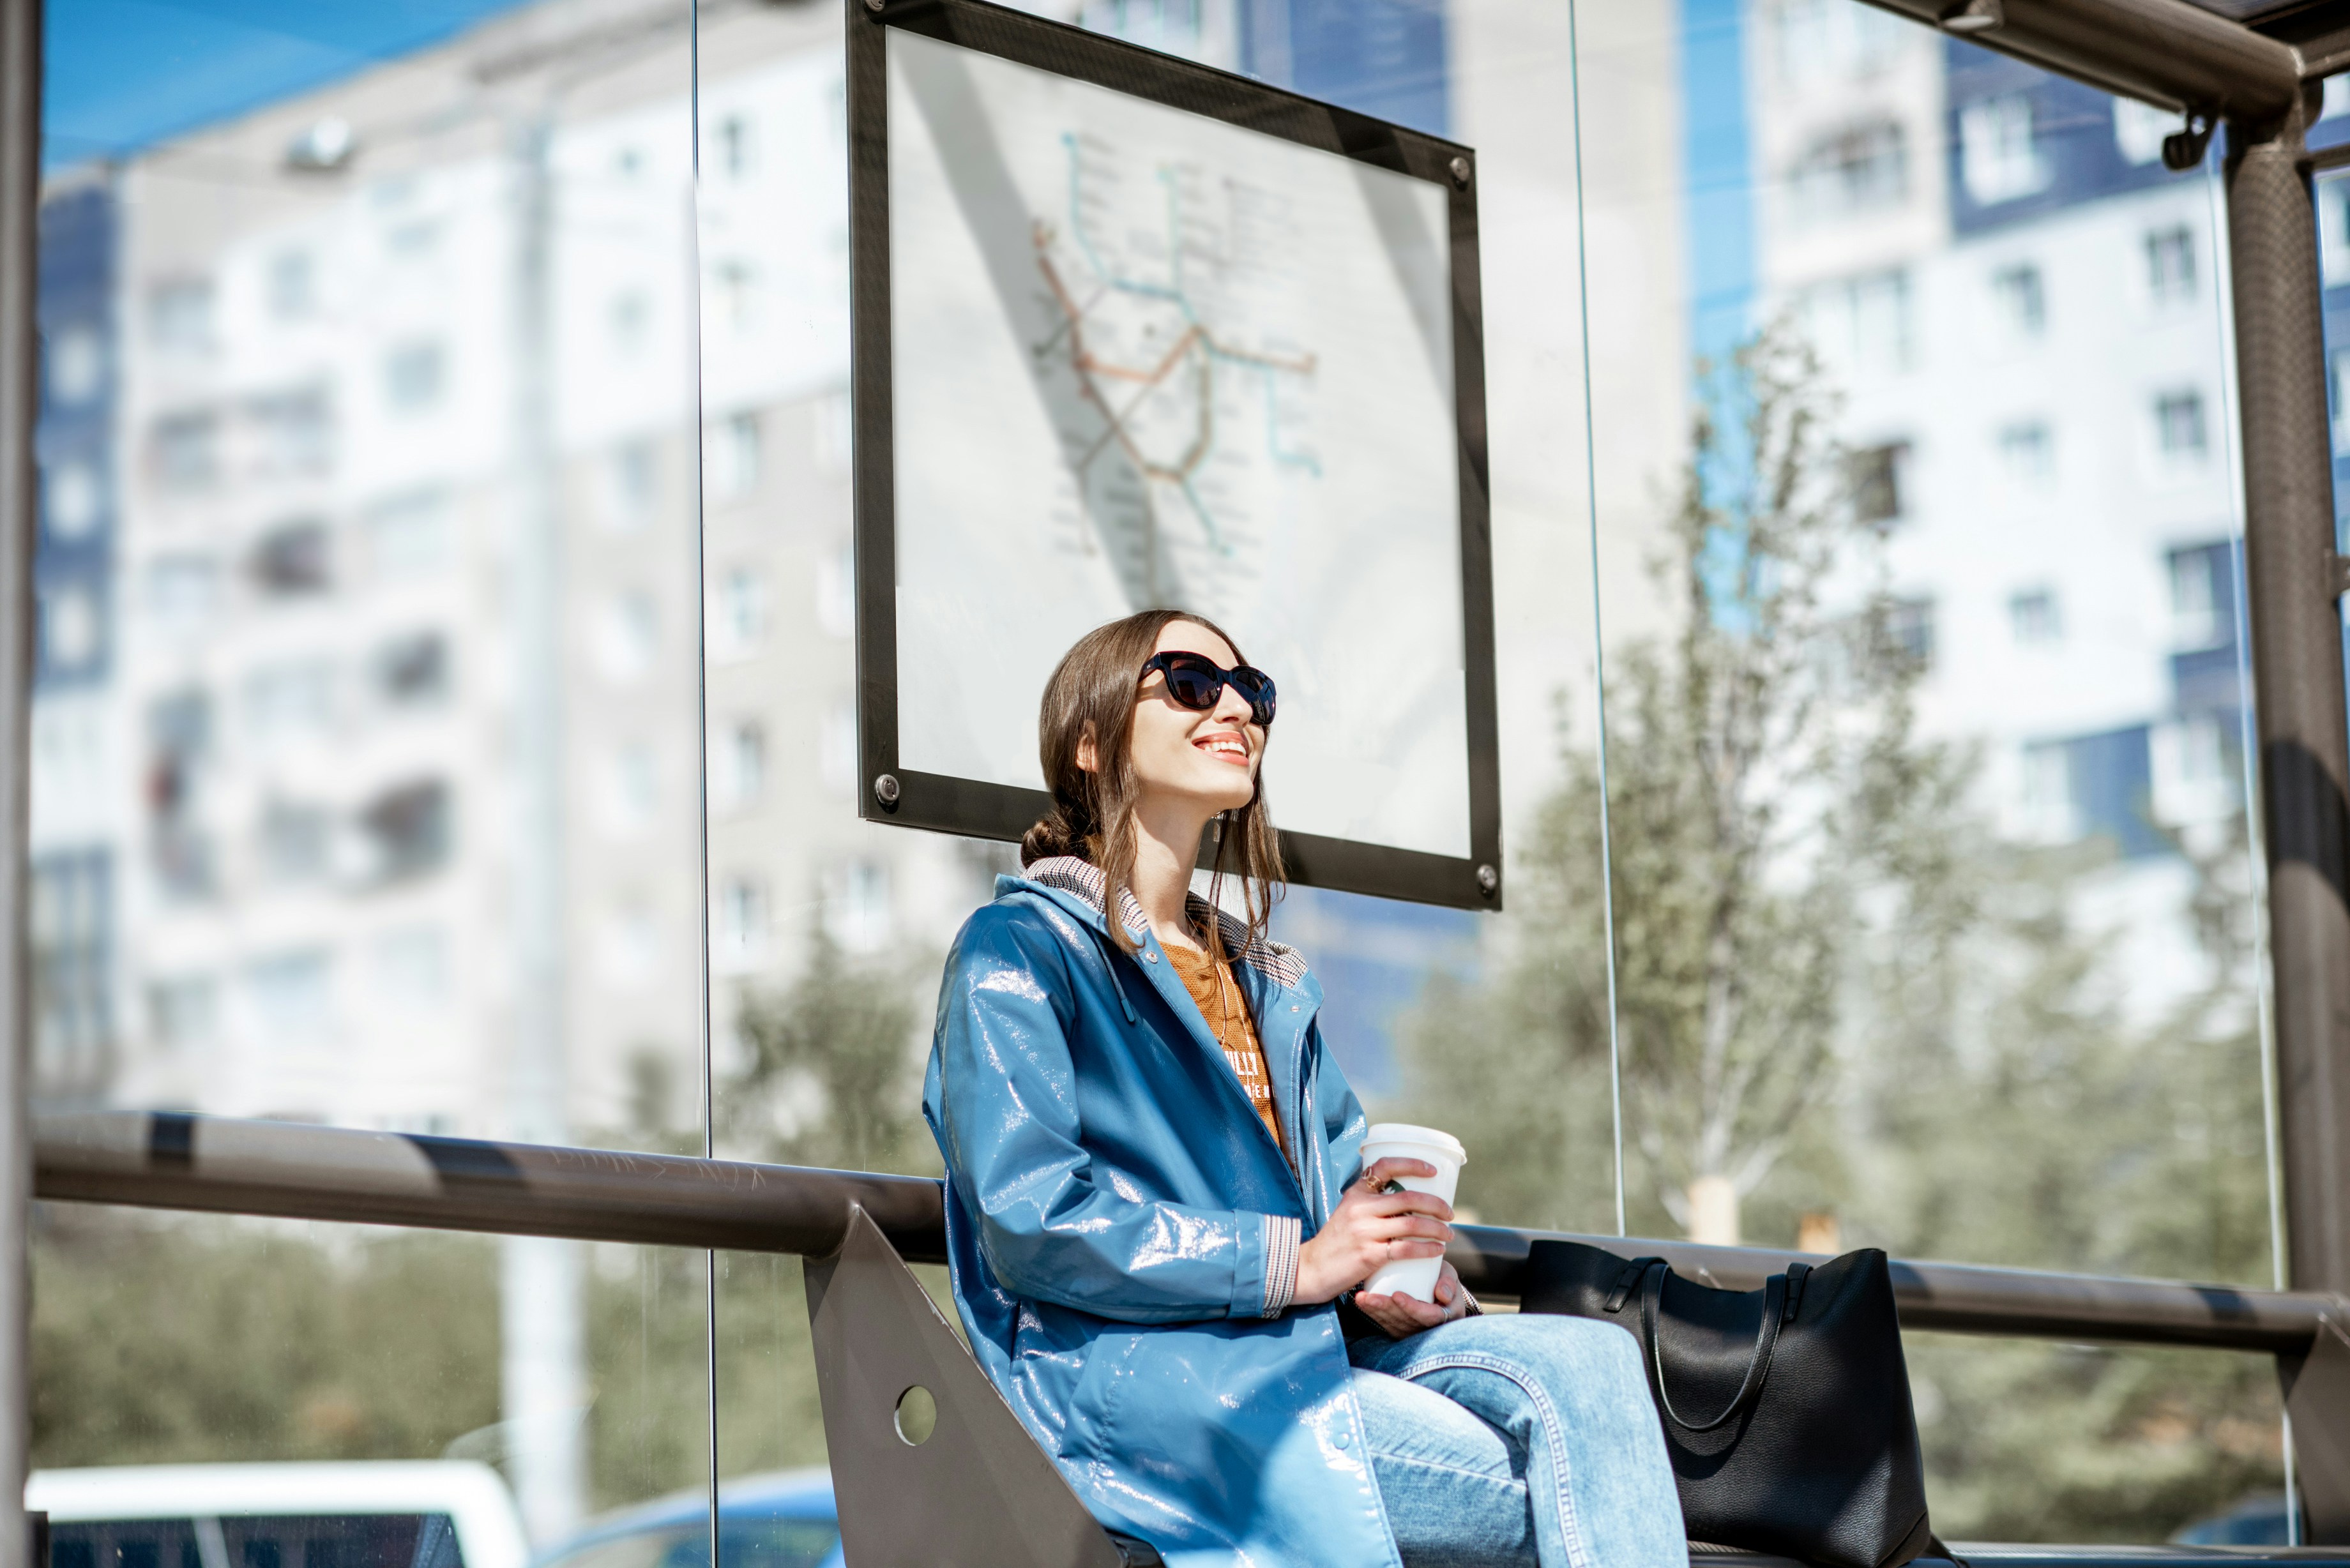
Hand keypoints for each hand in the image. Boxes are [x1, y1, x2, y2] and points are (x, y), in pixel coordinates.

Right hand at [1295, 1158, 1452, 1305]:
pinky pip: (1406, 1249)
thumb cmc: (1335, 1243)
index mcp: (1356, 1193)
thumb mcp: (1348, 1214)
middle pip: (1409, 1198)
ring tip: (1448, 1234)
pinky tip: (1437, 1250)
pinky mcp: (1368, 1254)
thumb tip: (1407, 1205)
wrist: (1311, 1269)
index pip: (1385, 1166)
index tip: (1432, 1171)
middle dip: (1436, 1205)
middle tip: (1449, 1214)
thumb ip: (1371, 1207)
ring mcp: (1364, 1231)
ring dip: (1437, 1228)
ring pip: (1412, 1223)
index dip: (1412, 1164)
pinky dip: (1427, 1249)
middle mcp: (1360, 1208)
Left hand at [1356, 1260, 1470, 1338]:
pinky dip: (1373, 1314)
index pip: (1429, 1316)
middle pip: (1406, 1322)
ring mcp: (1414, 1332)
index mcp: (1446, 1317)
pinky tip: (1362, 1302)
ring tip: (1361, 1298)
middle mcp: (1430, 1328)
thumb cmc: (1442, 1279)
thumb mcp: (1449, 1276)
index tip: (1396, 1295)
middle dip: (1386, 1309)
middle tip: (1370, 1297)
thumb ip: (1448, 1282)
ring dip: (1376, 1312)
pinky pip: (1387, 1324)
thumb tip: (1441, 1294)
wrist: (1437, 1290)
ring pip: (1393, 1324)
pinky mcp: (1401, 1331)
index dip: (1412, 1307)